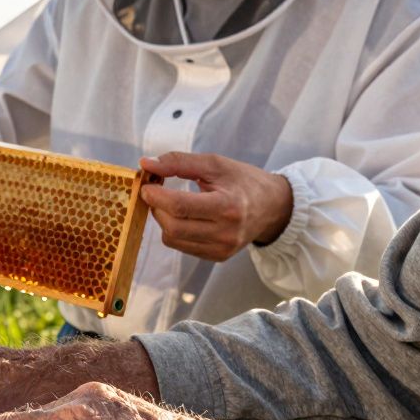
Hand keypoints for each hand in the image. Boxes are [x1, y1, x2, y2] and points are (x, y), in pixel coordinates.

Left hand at [139, 152, 293, 261]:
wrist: (273, 207)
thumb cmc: (243, 181)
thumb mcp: (215, 164)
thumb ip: (179, 162)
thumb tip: (146, 164)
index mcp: (228, 206)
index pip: (180, 207)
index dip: (156, 196)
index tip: (146, 185)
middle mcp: (226, 233)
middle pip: (172, 227)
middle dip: (157, 208)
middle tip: (155, 192)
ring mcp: (222, 249)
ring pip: (172, 239)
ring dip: (163, 220)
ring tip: (171, 203)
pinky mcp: (217, 257)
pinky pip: (182, 246)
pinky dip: (175, 231)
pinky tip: (185, 217)